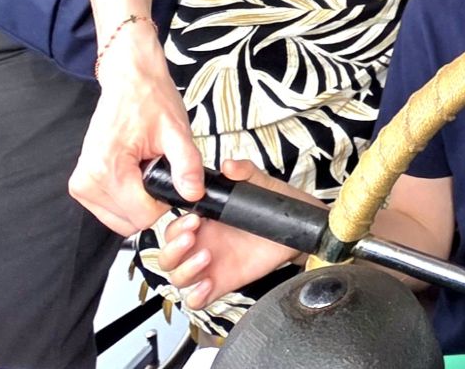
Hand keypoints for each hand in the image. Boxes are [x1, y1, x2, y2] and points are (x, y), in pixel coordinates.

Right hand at [68, 31, 203, 235]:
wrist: (128, 81)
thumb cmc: (149, 100)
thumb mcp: (176, 129)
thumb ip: (187, 164)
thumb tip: (193, 194)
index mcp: (106, 169)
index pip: (143, 215)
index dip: (165, 201)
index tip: (171, 177)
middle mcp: (87, 182)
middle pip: (132, 222)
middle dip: (152, 202)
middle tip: (158, 168)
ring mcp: (82, 186)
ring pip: (121, 220)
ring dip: (139, 201)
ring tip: (145, 167)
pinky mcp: (82, 186)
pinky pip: (112, 211)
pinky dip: (128, 199)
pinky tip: (135, 173)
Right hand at [160, 159, 311, 308]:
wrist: (296, 231)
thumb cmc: (274, 207)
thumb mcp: (259, 183)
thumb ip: (244, 171)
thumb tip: (229, 166)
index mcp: (205, 220)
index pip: (174, 228)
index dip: (176, 226)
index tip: (194, 219)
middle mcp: (203, 244)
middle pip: (168, 255)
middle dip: (174, 248)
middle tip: (193, 237)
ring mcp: (211, 266)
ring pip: (178, 277)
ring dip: (185, 270)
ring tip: (206, 257)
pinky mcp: (223, 283)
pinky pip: (198, 299)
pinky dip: (196, 296)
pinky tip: (208, 284)